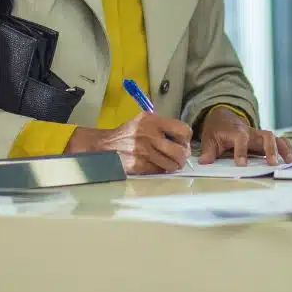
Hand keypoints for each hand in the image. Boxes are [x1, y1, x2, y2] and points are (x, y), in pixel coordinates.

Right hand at [64, 113, 191, 174]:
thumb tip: (184, 140)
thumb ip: (163, 126)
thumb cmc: (129, 133)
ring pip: (171, 165)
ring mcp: (144, 152)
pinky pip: (158, 171)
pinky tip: (156, 165)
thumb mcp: (145, 120)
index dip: (186, 138)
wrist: (105, 145)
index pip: (183, 130)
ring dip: (173, 166)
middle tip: (180, 158)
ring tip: (169, 163)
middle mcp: (149, 135)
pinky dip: (160, 170)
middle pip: (180, 151)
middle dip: (183, 157)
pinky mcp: (138, 165)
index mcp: (153, 121)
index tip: (183, 142)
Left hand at [198, 106, 291, 166]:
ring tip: (289, 161)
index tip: (242, 164)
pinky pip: (278, 140)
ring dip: (282, 149)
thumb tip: (204, 162)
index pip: (240, 139)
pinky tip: (291, 157)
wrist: (223, 117)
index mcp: (236, 132)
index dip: (241, 151)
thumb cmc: (217, 130)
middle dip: (270, 149)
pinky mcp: (264, 139)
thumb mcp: (208, 138)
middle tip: (272, 164)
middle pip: (265, 136)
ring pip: (274, 138)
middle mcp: (250, 132)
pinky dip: (286, 147)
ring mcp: (259, 135)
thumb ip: (208, 151)